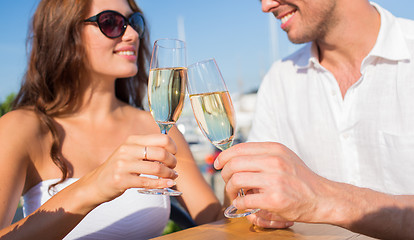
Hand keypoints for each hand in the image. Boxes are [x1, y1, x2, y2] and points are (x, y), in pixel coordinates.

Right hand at [80, 134, 177, 202]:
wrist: (96, 184)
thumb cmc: (118, 168)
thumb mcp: (130, 152)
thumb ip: (146, 149)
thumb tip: (170, 150)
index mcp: (132, 140)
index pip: (161, 138)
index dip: (172, 147)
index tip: (174, 154)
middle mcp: (127, 150)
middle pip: (160, 153)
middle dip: (172, 161)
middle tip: (173, 167)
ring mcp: (123, 165)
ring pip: (156, 168)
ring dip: (169, 174)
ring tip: (172, 176)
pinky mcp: (121, 180)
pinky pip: (147, 182)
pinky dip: (161, 184)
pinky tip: (167, 184)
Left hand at [214, 142, 329, 224]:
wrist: (323, 198)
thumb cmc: (301, 179)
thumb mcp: (285, 157)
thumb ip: (263, 154)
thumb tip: (236, 156)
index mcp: (275, 149)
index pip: (239, 148)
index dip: (224, 156)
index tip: (218, 164)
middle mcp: (274, 162)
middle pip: (234, 164)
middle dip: (224, 174)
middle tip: (227, 182)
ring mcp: (274, 180)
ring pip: (236, 180)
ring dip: (230, 189)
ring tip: (235, 194)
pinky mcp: (274, 199)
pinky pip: (244, 200)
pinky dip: (239, 203)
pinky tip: (243, 204)